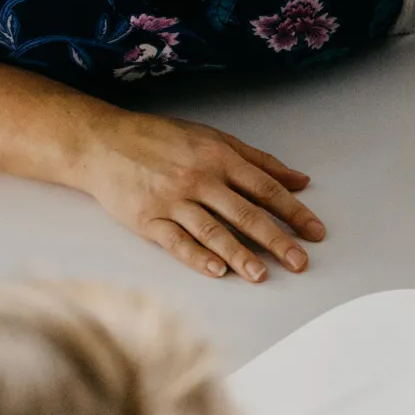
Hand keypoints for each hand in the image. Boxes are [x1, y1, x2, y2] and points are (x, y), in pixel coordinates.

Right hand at [73, 111, 323, 282]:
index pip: (265, 188)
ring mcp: (172, 200)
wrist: (99, 142)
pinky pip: (176, 241)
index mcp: (218, 158)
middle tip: (300, 262)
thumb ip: (259, 161)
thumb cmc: (161, 140)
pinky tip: (217, 271)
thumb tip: (301, 180)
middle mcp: (199, 179)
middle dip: (276, 240)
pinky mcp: (147, 218)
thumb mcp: (212, 138)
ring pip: (213, 231)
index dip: (294, 212)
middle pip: (245, 214)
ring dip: (239, 255)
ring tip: (262, 276)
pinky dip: (197, 257)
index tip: (316, 233)